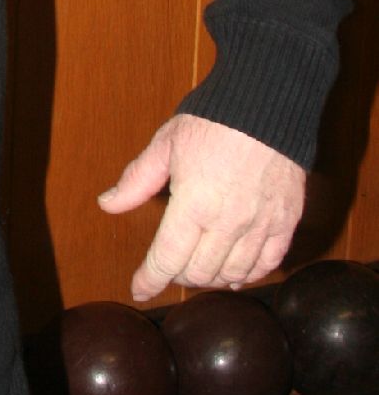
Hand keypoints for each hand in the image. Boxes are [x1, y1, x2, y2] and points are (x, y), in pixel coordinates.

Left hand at [97, 113, 304, 302]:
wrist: (266, 105)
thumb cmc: (213, 120)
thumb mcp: (165, 145)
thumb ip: (136, 180)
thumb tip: (108, 204)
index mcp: (193, 204)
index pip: (167, 259)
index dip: (150, 280)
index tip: (139, 289)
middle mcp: (228, 222)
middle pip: (199, 273)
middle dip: (178, 276)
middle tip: (170, 268)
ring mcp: (260, 225)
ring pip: (233, 274)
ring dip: (212, 278)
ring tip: (200, 270)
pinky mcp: (285, 221)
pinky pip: (268, 263)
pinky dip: (250, 274)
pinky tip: (237, 273)